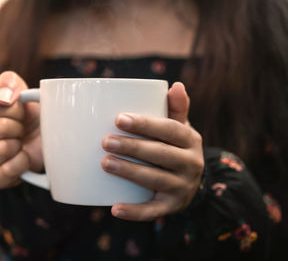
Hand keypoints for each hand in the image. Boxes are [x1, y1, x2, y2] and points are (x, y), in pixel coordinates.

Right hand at [0, 71, 42, 188]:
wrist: (41, 143)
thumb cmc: (26, 118)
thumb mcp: (20, 94)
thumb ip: (9, 83)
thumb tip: (3, 98)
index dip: (13, 107)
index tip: (19, 111)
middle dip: (18, 126)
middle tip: (20, 129)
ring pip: (3, 148)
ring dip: (19, 143)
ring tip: (18, 143)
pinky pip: (11, 168)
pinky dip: (23, 161)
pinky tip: (21, 158)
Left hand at [101, 82, 203, 220]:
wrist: (189, 180)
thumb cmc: (175, 146)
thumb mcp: (179, 127)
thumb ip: (176, 108)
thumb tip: (175, 85)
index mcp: (191, 140)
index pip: (169, 130)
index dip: (145, 124)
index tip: (119, 119)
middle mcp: (192, 163)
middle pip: (161, 154)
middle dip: (132, 147)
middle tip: (105, 141)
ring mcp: (183, 187)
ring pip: (155, 180)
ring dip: (130, 172)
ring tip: (105, 163)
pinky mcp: (172, 206)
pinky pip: (153, 211)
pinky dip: (134, 212)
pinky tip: (114, 208)